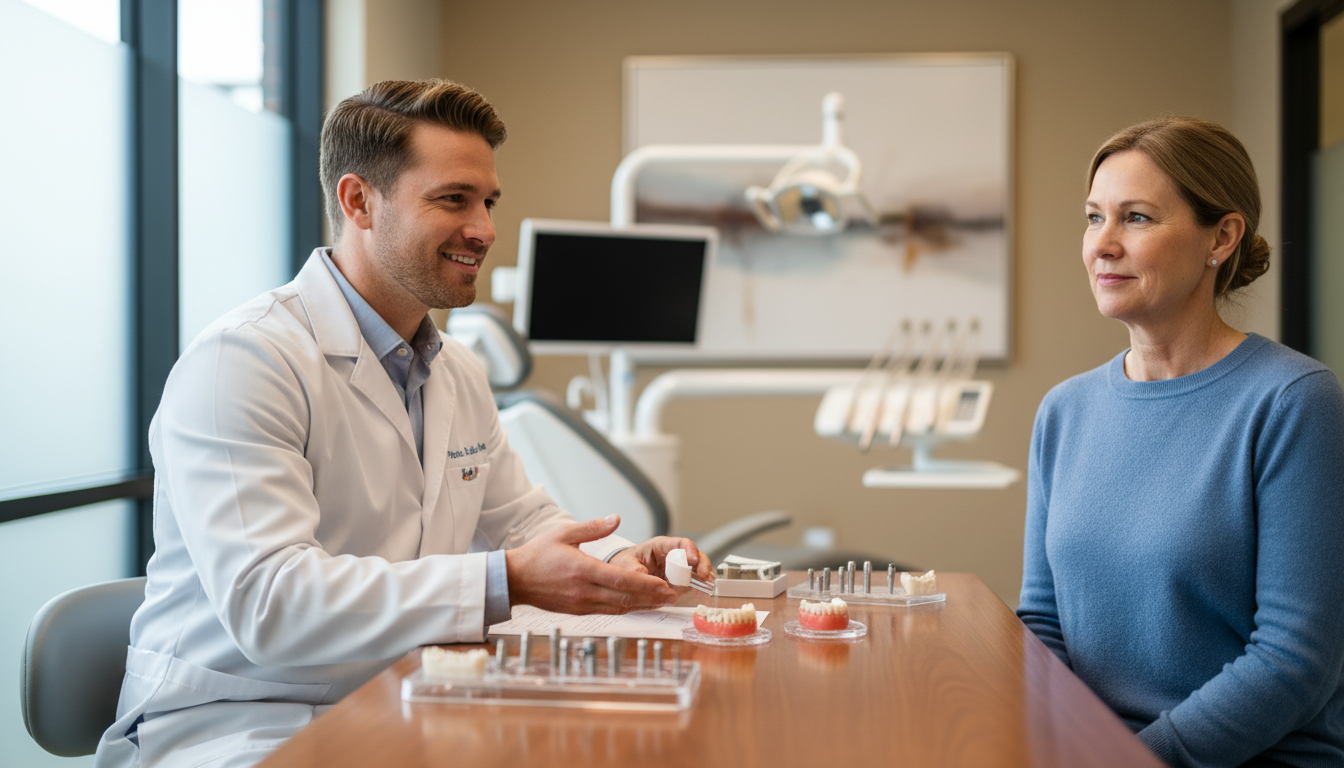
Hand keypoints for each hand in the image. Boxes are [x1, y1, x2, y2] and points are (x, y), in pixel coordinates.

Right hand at [506, 515, 677, 614]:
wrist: (514, 580)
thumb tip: (616, 518)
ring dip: (642, 606)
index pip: (622, 580)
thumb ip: (593, 527)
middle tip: (673, 596)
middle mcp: (584, 591)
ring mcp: (581, 604)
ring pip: (619, 608)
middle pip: (626, 598)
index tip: (665, 586)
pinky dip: (626, 608)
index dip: (647, 585)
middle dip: (652, 598)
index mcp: (583, 570)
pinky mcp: (578, 611)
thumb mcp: (564, 533)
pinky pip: (608, 611)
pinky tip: (638, 604)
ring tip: (662, 601)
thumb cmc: (537, 555)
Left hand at [610, 536, 715, 586]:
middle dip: (702, 564)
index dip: (689, 549)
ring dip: (705, 576)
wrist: (622, 575)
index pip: (680, 543)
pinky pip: (693, 583)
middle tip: (704, 575)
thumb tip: (642, 575)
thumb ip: (632, 568)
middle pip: (694, 555)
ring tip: (710, 584)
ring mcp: (678, 570)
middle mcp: (673, 556)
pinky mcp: (679, 582)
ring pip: (697, 569)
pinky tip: (705, 592)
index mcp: (661, 547)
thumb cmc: (624, 563)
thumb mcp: (624, 563)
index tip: (692, 559)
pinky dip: (701, 587)